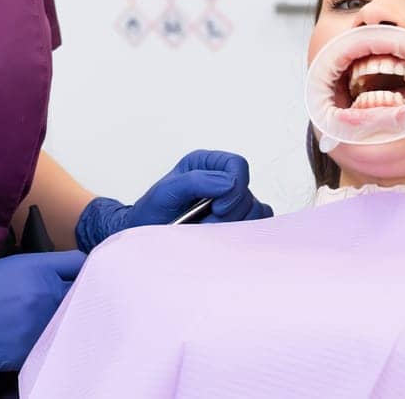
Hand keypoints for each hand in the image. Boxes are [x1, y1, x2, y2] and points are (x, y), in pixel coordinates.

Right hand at [0, 250, 84, 372]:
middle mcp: (43, 295)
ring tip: (59, 322)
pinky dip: (49, 343)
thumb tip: (53, 277)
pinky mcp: (27, 352)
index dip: (80, 268)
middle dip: (78, 296)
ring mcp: (38, 326)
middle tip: (74, 300)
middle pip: (81, 295)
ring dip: (66, 321)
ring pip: (69, 323)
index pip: (78, 263)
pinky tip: (43, 340)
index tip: (79, 274)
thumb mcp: (2, 266)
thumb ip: (34, 270)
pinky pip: (50, 346)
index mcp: (36, 268)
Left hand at [74, 149, 273, 251]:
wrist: (145, 239)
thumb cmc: (150, 214)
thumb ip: (194, 181)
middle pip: (247, 192)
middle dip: (229, 214)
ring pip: (256, 211)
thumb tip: (230, 182)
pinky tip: (224, 239)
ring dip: (234, 227)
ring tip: (208, 234)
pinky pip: (259, 225)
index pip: (237, 165)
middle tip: (204, 226)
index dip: (234, 188)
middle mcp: (221, 180)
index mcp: (205, 164)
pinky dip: (246, 234)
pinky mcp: (237, 223)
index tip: (216, 208)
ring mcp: (231, 202)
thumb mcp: (164, 193)